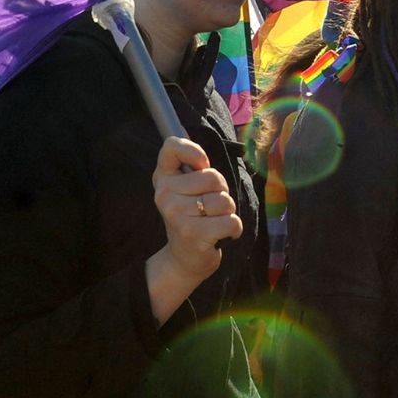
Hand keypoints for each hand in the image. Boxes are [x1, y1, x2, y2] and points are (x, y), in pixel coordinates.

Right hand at [148, 136, 242, 287]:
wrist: (184, 259)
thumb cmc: (192, 216)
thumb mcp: (185, 189)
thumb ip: (191, 166)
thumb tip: (192, 138)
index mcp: (163, 179)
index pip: (171, 146)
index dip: (193, 150)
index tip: (203, 164)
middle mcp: (165, 195)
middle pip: (213, 177)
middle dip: (222, 192)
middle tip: (210, 206)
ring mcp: (177, 215)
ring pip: (224, 200)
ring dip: (228, 212)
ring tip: (215, 220)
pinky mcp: (192, 234)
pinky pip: (231, 221)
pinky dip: (234, 228)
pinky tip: (223, 234)